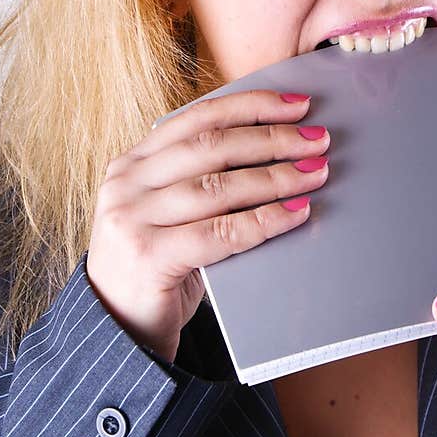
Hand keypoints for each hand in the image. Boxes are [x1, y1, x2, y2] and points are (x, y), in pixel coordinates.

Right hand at [86, 90, 329, 362]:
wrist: (118, 332)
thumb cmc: (157, 270)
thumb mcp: (171, 215)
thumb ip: (204, 183)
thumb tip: (281, 157)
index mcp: (133, 163)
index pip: (198, 119)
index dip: (251, 106)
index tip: (297, 104)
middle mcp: (127, 183)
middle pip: (212, 147)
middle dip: (272, 139)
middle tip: (318, 140)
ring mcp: (132, 218)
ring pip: (219, 186)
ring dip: (276, 177)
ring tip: (315, 173)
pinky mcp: (148, 255)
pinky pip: (220, 232)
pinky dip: (264, 220)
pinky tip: (296, 213)